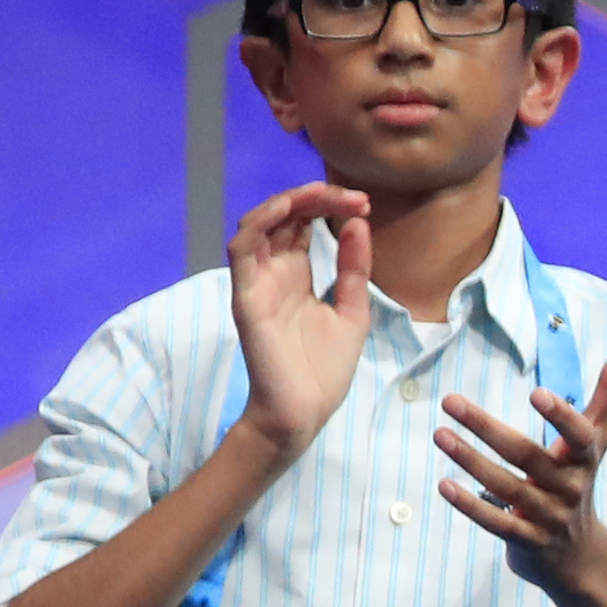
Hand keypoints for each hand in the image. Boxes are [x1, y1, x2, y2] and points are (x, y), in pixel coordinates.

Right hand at [226, 182, 373, 458]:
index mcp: (296, 274)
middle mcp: (273, 272)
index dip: (330, 206)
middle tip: (354, 197)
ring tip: (323, 193)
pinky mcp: (246, 297)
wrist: (304, 412)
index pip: (304, 224)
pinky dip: (260, 223)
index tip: (365, 204)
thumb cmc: (324, 369)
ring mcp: (257, 282)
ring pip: (258, 224)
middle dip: (317, 198)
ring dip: (289, 201)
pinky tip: (287, 209)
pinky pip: (241, 250)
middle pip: (284, 217)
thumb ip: (354, 269)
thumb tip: (359, 223)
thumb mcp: (353, 311)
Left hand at [438, 340, 606, 600]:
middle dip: (487, 428)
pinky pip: (497, 523)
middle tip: (451, 401)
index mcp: (586, 459)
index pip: (580, 436)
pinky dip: (470, 506)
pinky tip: (444, 485)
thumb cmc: (581, 480)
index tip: (536, 393)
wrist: (580, 557)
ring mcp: (548, 517)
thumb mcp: (598, 438)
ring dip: (470, 460)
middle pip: (526, 456)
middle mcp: (569, 488)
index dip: (561, 416)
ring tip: (440, 434)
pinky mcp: (526, 541)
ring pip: (506, 487)